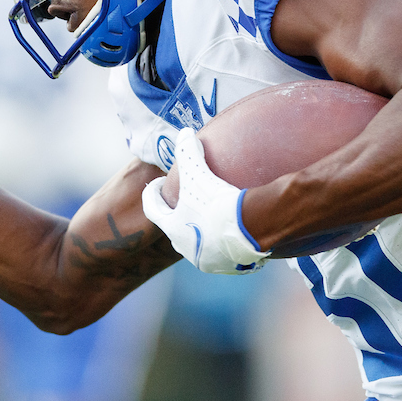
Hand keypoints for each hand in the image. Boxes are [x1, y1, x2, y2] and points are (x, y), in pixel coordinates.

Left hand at [142, 128, 267, 273]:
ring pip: (202, 245)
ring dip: (203, 231)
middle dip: (178, 216)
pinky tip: (239, 231)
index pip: (153, 211)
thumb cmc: (216, 201)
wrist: (250, 229)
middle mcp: (187, 249)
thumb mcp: (198, 172)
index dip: (152, 196)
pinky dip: (228, 242)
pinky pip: (227, 253)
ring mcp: (209, 261)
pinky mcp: (231, 267)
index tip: (157, 186)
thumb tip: (184, 133)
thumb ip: (188, 151)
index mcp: (173, 228)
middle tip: (186, 201)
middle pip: (176, 230)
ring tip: (213, 217)